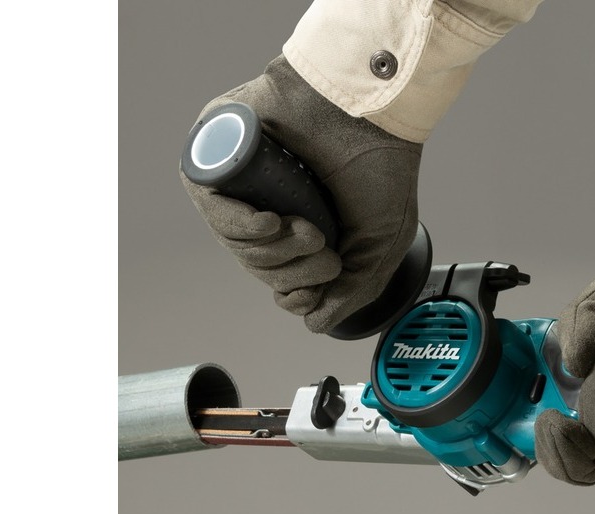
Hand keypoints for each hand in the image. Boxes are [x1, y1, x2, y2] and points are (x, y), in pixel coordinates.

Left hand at [180, 55, 421, 333]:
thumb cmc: (384, 163)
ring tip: (310, 231)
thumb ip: (351, 289)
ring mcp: (243, 176)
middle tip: (326, 253)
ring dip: (272, 251)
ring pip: (234, 241)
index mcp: (302, 219)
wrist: (375, 110)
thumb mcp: (380, 246)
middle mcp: (269, 199)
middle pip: (255, 262)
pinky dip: (239, 225)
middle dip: (290, 272)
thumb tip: (313, 321)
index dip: (294, 291)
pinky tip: (271, 222)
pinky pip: (210, 204)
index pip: (276, 273)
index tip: (321, 283)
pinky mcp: (220, 148)